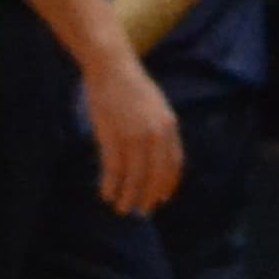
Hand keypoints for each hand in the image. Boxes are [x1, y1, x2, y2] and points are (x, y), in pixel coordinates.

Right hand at [83, 44, 181, 216]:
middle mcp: (155, 135)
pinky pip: (113, 169)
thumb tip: (156, 154)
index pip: (173, 164)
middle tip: (142, 211)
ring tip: (121, 209)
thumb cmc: (130, 84)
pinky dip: (110, 184)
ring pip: (133, 176)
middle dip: (148, 196)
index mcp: (168, 127)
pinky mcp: (112, 137)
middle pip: (154, 175)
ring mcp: (133, 137)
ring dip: (128, 196)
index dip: (166, 184)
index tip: (160, 198)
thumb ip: (159, 129)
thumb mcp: (155, 106)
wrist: (111, 67)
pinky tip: (106, 194)